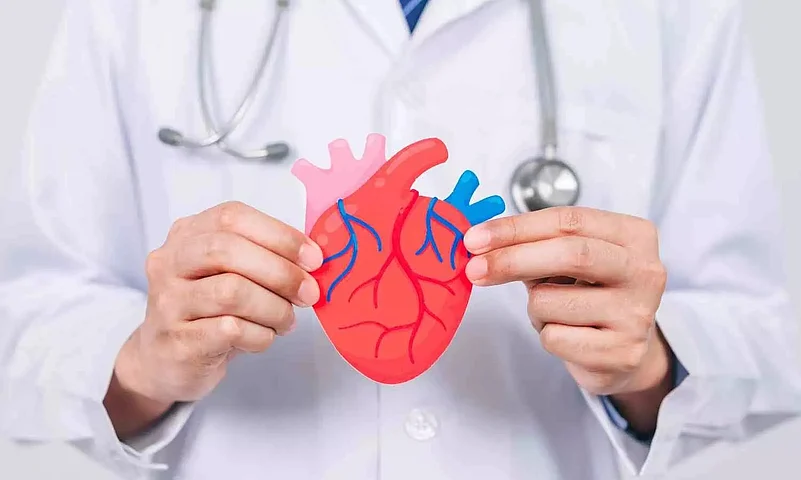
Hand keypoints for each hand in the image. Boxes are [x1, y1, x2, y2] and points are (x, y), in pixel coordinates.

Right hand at [104, 201, 322, 437]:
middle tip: (309, 293)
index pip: (232, 217)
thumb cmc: (209, 312)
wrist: (165, 362)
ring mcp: (168, 302)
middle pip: (227, 250)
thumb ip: (264, 257)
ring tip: (286, 321)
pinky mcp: (176, 341)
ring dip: (274, 308)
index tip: (314, 258)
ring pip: (231, 292)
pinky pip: (230, 330)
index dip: (279, 235)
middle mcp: (170, 262)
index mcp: (187, 234)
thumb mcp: (231, 274)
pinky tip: (264, 337)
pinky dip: (260, 335)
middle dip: (280, 272)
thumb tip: (313, 259)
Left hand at [462, 207, 670, 423]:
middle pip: (570, 254)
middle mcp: (645, 271)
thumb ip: (532, 244)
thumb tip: (478, 244)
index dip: (517, 227)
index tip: (476, 237)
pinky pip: (555, 338)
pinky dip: (545, 335)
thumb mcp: (567, 260)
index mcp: (634, 235)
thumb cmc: (588, 293)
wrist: (623, 351)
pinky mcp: (622, 352)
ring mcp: (637, 314)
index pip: (569, 220)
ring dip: (534, 307)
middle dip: (513, 259)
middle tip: (474, 268)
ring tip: (554, 312)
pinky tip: (568, 336)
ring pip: (553, 301)